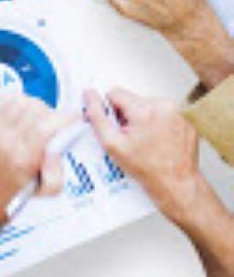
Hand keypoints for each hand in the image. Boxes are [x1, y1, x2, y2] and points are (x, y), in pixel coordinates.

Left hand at [0, 96, 76, 223]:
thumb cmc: (22, 189)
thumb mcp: (47, 192)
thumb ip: (56, 175)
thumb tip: (55, 151)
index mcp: (23, 159)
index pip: (44, 128)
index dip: (64, 117)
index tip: (76, 117)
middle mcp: (6, 142)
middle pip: (35, 110)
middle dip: (52, 113)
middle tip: (56, 124)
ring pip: (22, 101)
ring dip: (37, 106)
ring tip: (41, 120)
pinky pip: (6, 99)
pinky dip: (20, 102)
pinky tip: (25, 114)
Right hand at [86, 89, 214, 220]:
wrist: (176, 183)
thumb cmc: (148, 168)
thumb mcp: (112, 144)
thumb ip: (97, 117)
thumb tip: (89, 96)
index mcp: (145, 109)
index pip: (116, 93)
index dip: (110, 111)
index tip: (116, 127)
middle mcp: (164, 106)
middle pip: (134, 101)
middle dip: (128, 117)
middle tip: (131, 139)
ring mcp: (178, 113)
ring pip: (149, 108)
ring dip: (144, 122)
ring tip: (145, 143)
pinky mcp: (186, 122)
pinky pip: (165, 116)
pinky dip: (159, 127)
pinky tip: (158, 143)